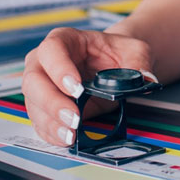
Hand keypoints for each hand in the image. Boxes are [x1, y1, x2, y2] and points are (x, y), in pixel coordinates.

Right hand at [22, 27, 154, 146]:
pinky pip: (40, 121)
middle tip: (73, 117)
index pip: (52, 49)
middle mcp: (45, 62)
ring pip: (34, 104)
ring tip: (71, 134)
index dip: (60, 68)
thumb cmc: (117, 53)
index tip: (76, 88)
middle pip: (34, 80)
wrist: (114, 65)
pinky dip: (51, 133)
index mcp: (65, 40)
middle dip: (52, 101)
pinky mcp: (44, 107)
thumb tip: (145, 79)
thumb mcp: (134, 50)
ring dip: (51, 122)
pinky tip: (66, 139)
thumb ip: (139, 62)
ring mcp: (41, 85)